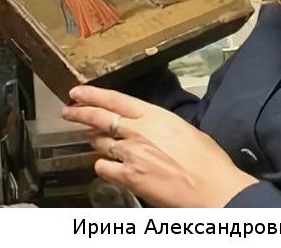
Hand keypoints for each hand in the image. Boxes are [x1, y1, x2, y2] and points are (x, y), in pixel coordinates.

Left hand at [61, 86, 257, 207]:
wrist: (212, 187)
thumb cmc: (207, 161)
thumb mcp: (185, 130)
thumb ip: (161, 125)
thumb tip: (151, 127)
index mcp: (155, 116)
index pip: (115, 100)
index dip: (92, 95)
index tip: (78, 92)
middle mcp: (138, 132)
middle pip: (99, 118)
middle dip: (79, 113)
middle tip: (68, 110)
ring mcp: (130, 154)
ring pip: (99, 143)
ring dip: (95, 141)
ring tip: (94, 139)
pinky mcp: (128, 178)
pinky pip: (103, 168)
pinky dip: (103, 167)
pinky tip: (109, 167)